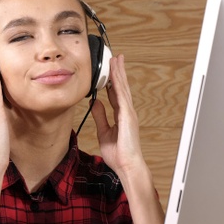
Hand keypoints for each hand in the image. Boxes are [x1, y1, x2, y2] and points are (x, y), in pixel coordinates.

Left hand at [90, 54, 146, 178]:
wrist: (126, 165)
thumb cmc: (118, 153)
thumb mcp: (104, 132)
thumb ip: (100, 116)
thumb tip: (95, 104)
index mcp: (121, 115)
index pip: (116, 94)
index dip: (113, 82)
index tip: (110, 71)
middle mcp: (126, 111)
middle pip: (121, 87)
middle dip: (118, 72)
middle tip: (116, 58)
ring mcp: (128, 113)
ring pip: (123, 88)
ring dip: (119, 74)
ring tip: (117, 60)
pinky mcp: (127, 116)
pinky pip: (121, 97)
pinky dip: (118, 85)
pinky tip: (115, 76)